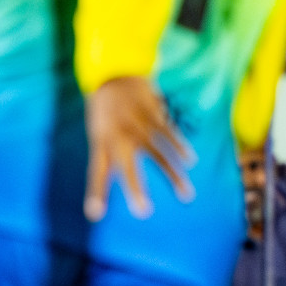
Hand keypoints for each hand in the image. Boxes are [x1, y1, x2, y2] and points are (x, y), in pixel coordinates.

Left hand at [84, 76, 194, 221]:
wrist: (115, 71)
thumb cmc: (106, 110)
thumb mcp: (99, 132)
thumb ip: (107, 157)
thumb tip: (115, 179)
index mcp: (100, 141)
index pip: (96, 171)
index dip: (95, 192)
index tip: (95, 214)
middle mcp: (117, 135)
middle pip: (126, 166)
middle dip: (135, 189)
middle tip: (144, 212)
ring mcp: (136, 123)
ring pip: (156, 153)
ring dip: (172, 174)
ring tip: (186, 195)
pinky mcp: (152, 112)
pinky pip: (168, 132)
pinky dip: (179, 146)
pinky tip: (190, 161)